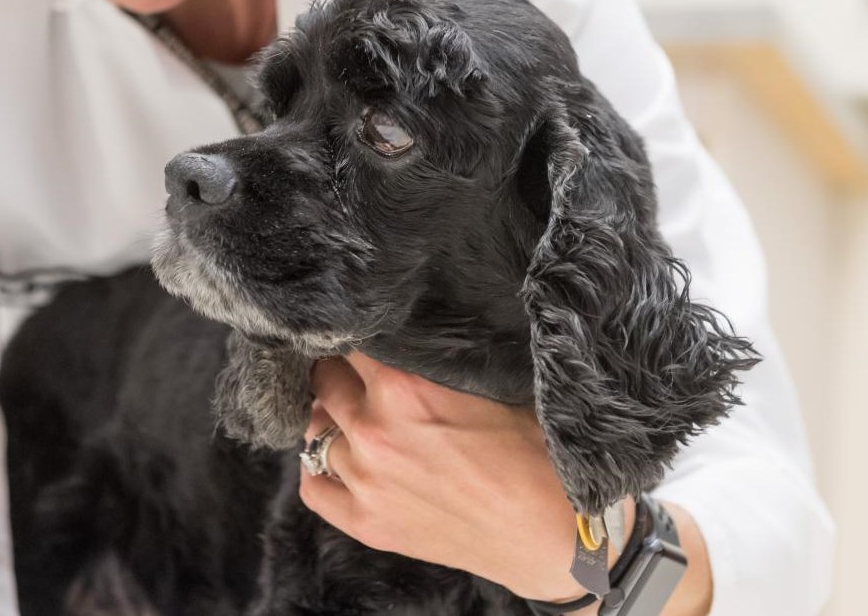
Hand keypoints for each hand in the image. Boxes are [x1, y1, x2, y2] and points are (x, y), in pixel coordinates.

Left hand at [299, 352, 614, 602]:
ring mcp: (364, 480)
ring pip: (316, 431)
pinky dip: (319, 469)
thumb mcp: (488, 383)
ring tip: (353, 419)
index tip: (364, 336)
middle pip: (325, 381)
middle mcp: (373, 430)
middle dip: (340, 373)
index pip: (351, 341)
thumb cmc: (534, 453)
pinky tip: (338, 459)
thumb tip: (402, 335)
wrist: (554, 532)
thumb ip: (433, 362)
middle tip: (359, 375)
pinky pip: (312, 487)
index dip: (359, 335)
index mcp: (403, 387)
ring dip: (332, 420)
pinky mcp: (365, 523)